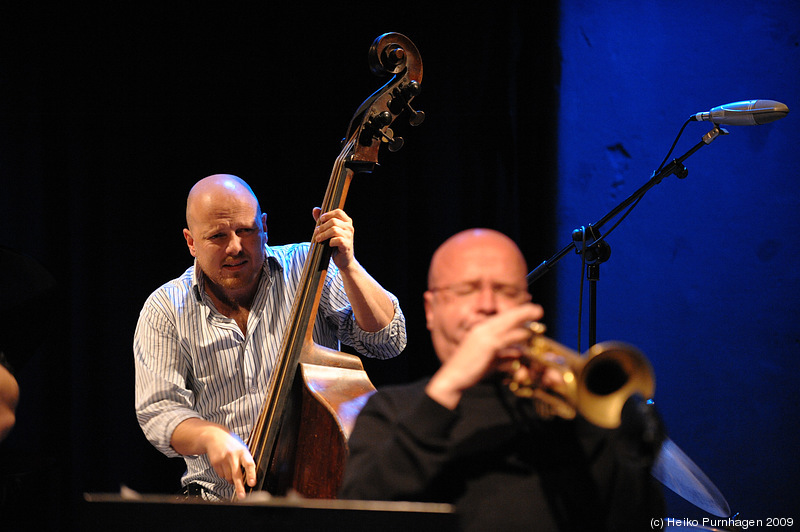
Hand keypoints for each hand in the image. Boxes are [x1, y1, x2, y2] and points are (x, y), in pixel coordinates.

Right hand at [202, 427, 257, 498]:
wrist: (214, 436)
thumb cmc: (231, 444)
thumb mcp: (241, 448)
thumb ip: (245, 460)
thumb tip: (250, 477)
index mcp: (243, 451)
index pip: (249, 463)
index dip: (251, 474)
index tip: (252, 483)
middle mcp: (233, 455)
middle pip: (237, 474)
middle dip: (240, 487)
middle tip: (242, 496)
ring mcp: (223, 459)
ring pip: (229, 477)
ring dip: (232, 479)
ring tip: (232, 471)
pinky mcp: (215, 463)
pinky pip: (221, 475)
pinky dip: (224, 475)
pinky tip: (224, 467)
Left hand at [312, 208, 354, 269]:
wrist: (343, 260)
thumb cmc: (335, 244)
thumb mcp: (329, 230)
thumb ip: (323, 220)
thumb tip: (315, 209)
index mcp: (347, 222)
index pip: (338, 212)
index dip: (328, 214)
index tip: (321, 220)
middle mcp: (349, 227)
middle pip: (333, 221)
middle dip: (322, 227)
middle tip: (316, 232)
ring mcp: (349, 236)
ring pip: (334, 230)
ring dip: (323, 234)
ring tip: (318, 239)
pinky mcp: (347, 245)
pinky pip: (337, 240)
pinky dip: (330, 242)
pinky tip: (328, 245)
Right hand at [426, 303, 543, 408]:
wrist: (453, 378)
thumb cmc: (469, 370)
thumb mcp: (489, 361)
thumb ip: (502, 356)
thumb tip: (517, 354)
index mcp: (480, 330)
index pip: (501, 318)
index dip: (516, 314)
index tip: (530, 311)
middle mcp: (482, 329)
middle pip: (506, 316)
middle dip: (523, 311)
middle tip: (538, 309)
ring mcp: (484, 336)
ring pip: (508, 322)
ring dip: (523, 317)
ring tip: (537, 313)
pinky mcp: (487, 345)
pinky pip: (506, 336)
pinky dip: (517, 333)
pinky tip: (527, 333)